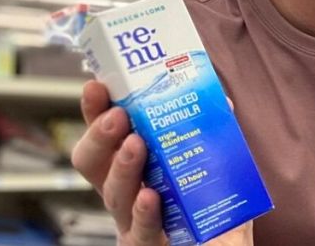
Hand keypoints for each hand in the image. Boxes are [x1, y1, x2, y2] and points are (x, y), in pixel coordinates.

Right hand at [71, 81, 252, 244]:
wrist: (219, 245)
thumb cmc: (211, 213)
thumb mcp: (213, 171)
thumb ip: (213, 140)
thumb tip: (221, 102)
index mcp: (135, 171)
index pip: (105, 137)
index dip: (95, 112)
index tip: (96, 85)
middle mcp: (127, 195)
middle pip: (94, 164)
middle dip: (100, 137)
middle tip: (117, 116)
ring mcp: (133, 223)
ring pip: (114, 196)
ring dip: (123, 168)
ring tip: (135, 146)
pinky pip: (141, 232)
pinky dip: (144, 213)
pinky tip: (149, 196)